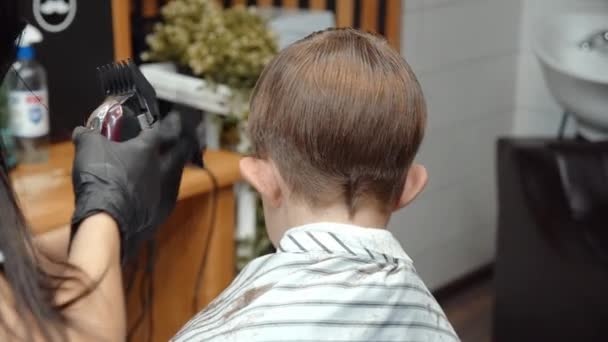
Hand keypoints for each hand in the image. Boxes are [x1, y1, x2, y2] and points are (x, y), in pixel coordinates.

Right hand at [71, 113, 203, 260]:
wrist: (107, 218)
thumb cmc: (101, 177)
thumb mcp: (88, 148)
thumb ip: (87, 136)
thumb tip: (82, 130)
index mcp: (148, 150)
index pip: (163, 130)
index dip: (169, 122)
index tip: (175, 118)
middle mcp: (161, 169)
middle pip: (180, 153)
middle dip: (184, 144)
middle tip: (188, 139)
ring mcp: (162, 192)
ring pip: (176, 176)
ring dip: (175, 169)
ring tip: (173, 165)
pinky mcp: (159, 213)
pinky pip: (165, 198)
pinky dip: (163, 192)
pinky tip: (156, 194)